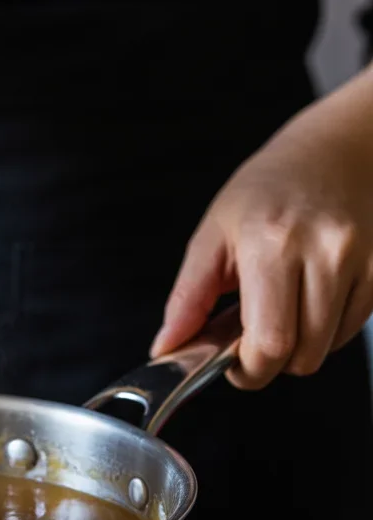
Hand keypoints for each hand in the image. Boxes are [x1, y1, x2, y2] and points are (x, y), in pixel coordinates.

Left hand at [151, 68, 372, 387]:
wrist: (336, 149)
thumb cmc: (269, 187)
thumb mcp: (214, 234)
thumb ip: (187, 298)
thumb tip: (167, 347)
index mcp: (271, 244)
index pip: (269, 343)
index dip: (249, 370)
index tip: (234, 365)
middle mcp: (323, 251)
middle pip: (303, 355)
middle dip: (271, 364)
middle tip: (252, 341)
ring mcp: (360, 260)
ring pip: (329, 347)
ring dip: (300, 345)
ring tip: (282, 309)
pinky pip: (353, 327)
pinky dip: (328, 327)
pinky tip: (311, 296)